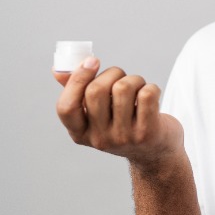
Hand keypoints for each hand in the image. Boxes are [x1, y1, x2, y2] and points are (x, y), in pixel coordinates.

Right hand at [54, 57, 183, 168]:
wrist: (156, 153)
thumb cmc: (123, 124)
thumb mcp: (97, 115)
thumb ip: (78, 93)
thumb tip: (58, 69)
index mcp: (79, 133)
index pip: (66, 107)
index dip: (77, 79)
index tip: (92, 61)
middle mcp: (99, 139)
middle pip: (96, 90)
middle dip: (113, 72)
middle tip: (123, 77)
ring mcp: (123, 138)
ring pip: (123, 88)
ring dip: (135, 79)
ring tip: (139, 89)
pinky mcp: (148, 133)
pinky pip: (147, 94)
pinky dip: (152, 87)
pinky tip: (152, 96)